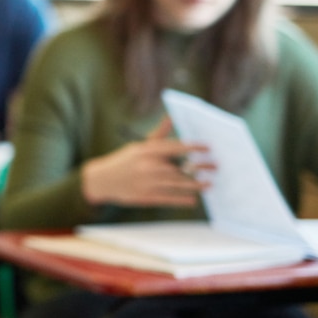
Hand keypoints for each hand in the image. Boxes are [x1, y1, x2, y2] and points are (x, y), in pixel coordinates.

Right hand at [81, 117, 211, 207]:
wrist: (102, 180)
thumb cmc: (124, 161)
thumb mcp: (138, 146)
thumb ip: (158, 135)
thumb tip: (171, 117)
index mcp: (146, 151)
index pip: (174, 147)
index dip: (193, 147)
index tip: (208, 147)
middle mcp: (147, 166)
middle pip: (179, 167)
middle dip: (200, 167)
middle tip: (216, 167)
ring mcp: (146, 183)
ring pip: (176, 185)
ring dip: (195, 185)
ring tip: (209, 184)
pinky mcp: (144, 197)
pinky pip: (167, 199)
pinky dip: (181, 200)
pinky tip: (192, 200)